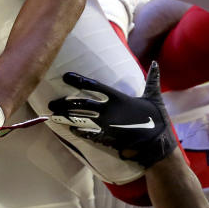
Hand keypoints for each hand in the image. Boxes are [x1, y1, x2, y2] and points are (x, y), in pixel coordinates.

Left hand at [48, 62, 176, 166]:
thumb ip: (152, 79)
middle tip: (51, 103)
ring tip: (52, 116)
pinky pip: (89, 135)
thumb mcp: (154, 96)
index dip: (79, 80)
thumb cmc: (157, 120)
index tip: (66, 76)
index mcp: (118, 98)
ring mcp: (106, 125)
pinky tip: (70, 130)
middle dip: (65, 103)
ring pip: (81, 119)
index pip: (94, 86)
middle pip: (81, 104)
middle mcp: (109, 110)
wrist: (157, 144)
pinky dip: (79, 132)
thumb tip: (154, 63)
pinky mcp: (108, 139)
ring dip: (66, 118)